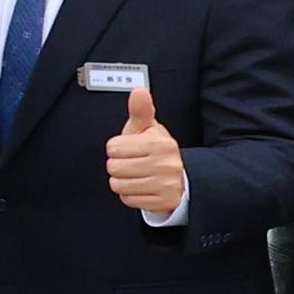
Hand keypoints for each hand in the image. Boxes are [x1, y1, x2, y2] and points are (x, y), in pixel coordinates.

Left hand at [103, 71, 186, 217]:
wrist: (180, 177)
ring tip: (135, 175)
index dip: (117, 148)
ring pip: (119, 185)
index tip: (129, 149)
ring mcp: (166, 185)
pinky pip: (128, 200)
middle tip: (131, 163)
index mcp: (160, 143)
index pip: (113, 148)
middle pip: (114, 167)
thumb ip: (141, 110)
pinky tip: (141, 187)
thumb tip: (139, 91)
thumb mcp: (149, 129)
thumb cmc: (156, 150)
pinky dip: (130, 195)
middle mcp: (166, 164)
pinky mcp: (164, 202)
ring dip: (122, 182)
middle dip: (118, 166)